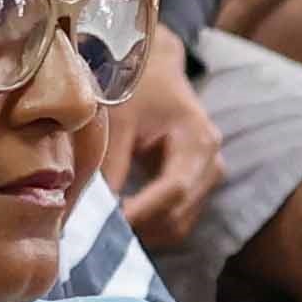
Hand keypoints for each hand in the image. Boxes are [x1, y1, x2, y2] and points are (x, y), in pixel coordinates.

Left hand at [104, 26, 226, 249]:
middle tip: (94, 233)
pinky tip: (121, 221)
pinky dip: (150, 227)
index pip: (173, 191)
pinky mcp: (199, 187)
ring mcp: (209, 177)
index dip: (138, 214)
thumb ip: (108, 165)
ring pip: (178, 225)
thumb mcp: (118, 120)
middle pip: (178, 215)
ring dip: (143, 233)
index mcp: (197, 140)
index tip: (102, 228)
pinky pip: (177, 221)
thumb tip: (89, 213)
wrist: (157, 67)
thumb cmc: (135, 86)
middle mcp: (211, 163)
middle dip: (138, 228)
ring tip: (104, 229)